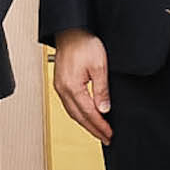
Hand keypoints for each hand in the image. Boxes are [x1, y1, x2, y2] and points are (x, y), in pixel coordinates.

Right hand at [52, 29, 112, 144]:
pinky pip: (69, 105)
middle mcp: (62, 90)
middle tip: (106, 138)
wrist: (71, 31)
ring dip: (86, 124)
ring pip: (72, 113)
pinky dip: (79, 114)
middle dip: (93, 129)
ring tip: (98, 131)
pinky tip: (86, 116)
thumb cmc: (84, 43)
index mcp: (72, 87)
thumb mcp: (99, 66)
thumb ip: (101, 90)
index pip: (88, 113)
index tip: (109, 133)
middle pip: (79, 117)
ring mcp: (59, 87)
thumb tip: (103, 109)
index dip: (100, 125)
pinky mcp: (60, 84)